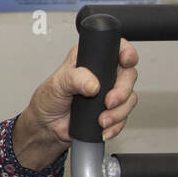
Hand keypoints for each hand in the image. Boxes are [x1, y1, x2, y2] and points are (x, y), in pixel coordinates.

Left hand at [14, 39, 139, 169]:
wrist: (48, 127)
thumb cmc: (48, 100)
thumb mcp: (57, 84)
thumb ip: (74, 79)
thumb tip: (93, 84)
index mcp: (90, 59)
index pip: (116, 48)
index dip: (127, 53)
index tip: (126, 62)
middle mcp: (102, 73)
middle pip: (129, 75)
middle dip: (122, 91)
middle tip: (109, 102)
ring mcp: (108, 92)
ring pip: (129, 98)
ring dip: (119, 112)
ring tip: (101, 120)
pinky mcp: (111, 110)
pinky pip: (124, 116)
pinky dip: (116, 124)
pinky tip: (104, 128)